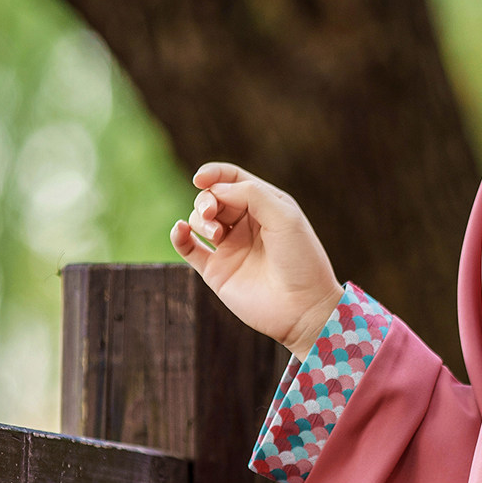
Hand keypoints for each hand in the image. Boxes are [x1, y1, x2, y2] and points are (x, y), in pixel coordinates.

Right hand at [169, 163, 342, 356]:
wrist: (303, 308)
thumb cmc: (301, 260)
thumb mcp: (284, 216)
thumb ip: (250, 194)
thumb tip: (214, 189)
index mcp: (266, 206)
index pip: (232, 179)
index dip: (214, 174)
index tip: (201, 179)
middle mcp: (246, 225)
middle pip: (212, 197)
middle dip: (206, 199)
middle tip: (212, 214)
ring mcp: (230, 247)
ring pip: (198, 219)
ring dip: (199, 219)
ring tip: (215, 234)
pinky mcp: (216, 271)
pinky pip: (187, 247)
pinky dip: (178, 235)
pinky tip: (180, 231)